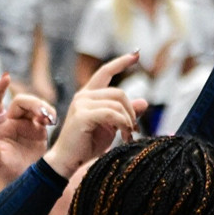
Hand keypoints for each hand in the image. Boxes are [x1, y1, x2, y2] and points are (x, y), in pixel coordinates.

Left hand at [0, 74, 56, 188]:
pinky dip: (50, 115)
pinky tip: (52, 121)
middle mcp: (12, 122)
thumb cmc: (5, 173)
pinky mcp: (40, 131)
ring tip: (50, 119)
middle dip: (33, 103)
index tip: (6, 78)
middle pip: (21, 102)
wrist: (24, 182)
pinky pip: (46, 116)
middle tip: (43, 114)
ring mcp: (26, 125)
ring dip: (43, 108)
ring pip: (35, 107)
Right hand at [42, 53, 149, 176]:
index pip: (105, 72)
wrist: (68, 161)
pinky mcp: (83, 114)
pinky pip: (111, 113)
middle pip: (119, 93)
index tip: (137, 53)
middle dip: (131, 111)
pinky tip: (124, 134)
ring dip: (128, 120)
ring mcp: (81, 104)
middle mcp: (83, 96)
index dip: (121, 62)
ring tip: (128, 135)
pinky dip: (122, 123)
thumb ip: (125, 113)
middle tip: (133, 129)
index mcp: (88, 95)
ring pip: (117, 103)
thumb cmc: (88, 144)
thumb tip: (144, 102)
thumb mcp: (111, 126)